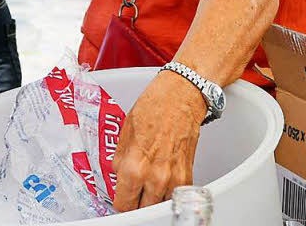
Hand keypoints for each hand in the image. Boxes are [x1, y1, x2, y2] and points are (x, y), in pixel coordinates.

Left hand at [112, 70, 205, 210]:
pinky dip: (166, 192)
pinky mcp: (187, 176)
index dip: (119, 202)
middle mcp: (155, 177)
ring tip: (145, 186)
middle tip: (130, 192)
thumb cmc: (154, 107)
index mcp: (134, 167)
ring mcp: (174, 179)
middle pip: (142, 208)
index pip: (123, 203)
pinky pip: (174, 195)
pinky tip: (160, 180)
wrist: (181, 97)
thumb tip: (117, 172)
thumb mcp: (124, 131)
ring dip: (151, 199)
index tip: (118, 198)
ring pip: (159, 205)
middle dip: (134, 202)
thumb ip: (120, 158)